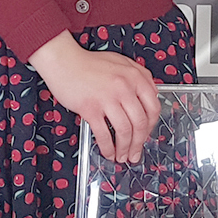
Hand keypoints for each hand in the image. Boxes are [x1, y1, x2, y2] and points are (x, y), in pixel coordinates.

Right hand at [28, 32, 160, 163]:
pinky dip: (107, 147)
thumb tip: (150, 97)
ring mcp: (107, 98)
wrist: (64, 61)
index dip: (151, 126)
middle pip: (140, 123)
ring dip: (124, 149)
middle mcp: (124, 87)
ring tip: (121, 156)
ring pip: (124, 131)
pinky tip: (108, 152)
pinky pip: (103, 134)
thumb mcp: (121, 63)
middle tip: (135, 152)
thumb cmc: (89, 63)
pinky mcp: (90, 108)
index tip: (146, 135)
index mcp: (134, 76)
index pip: (153, 107)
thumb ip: (138, 77)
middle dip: (139, 143)